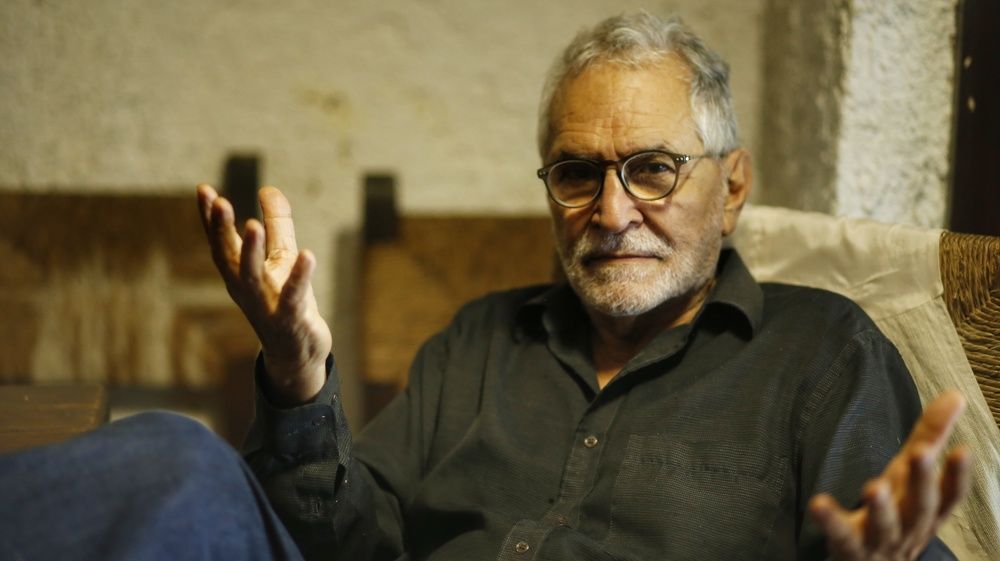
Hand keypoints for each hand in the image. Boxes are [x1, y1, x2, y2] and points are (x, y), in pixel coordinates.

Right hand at [196, 184, 331, 405]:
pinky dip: (299, 277)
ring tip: (253, 225)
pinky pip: (293, 297)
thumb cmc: (285, 300)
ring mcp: (265, 306)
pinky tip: (307, 255)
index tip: (203, 189)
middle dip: (222, 230)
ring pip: (253, 278)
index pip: (220, 241)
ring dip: (251, 252)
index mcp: (239, 273)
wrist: (298, 352)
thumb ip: (277, 224)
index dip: (210, 218)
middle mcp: (245, 289)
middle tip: (219, 202)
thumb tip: (268, 189)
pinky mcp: (290, 319)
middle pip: (228, 258)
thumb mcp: (282, 257)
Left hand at [809, 390, 971, 560]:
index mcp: (927, 508)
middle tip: (920, 455)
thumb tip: (955, 394)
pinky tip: (818, 503)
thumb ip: (930, 436)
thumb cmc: (899, 512)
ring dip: (882, 507)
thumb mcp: (912, 476)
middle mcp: (909, 526)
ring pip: (885, 525)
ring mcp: (881, 540)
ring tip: (874, 487)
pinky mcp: (850, 547)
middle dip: (922, 482)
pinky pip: (841, 534)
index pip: (949, 494)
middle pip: (920, 506)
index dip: (957, 475)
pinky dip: (831, 520)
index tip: (963, 450)